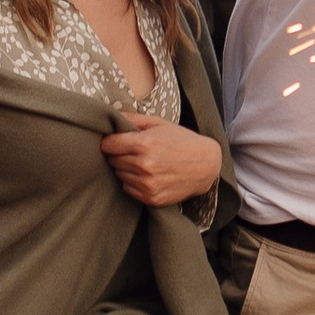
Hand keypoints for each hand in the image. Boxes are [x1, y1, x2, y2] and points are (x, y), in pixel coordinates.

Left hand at [100, 118, 226, 208]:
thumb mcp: (160, 124)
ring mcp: (147, 184)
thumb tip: (112, 116)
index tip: (114, 140)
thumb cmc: (183, 141)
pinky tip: (147, 174)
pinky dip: (133, 182)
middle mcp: (144, 165)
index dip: (110, 141)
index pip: (109, 145)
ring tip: (143, 162)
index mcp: (145, 144)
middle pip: (112, 160)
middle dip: (119, 154)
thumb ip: (134, 119)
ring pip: (119, 175)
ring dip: (126, 168)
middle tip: (133, 150)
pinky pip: (128, 189)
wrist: (205, 166)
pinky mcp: (150, 198)